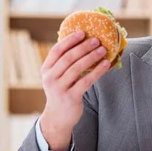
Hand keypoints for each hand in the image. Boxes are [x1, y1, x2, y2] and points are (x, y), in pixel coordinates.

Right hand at [39, 31, 109, 150]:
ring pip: (77, 68)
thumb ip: (63, 63)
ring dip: (91, 57)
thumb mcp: (56, 77)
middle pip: (68, 58)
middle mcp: (50, 78)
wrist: (58, 118)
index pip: (56, 51)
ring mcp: (59, 88)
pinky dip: (97, 71)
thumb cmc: (61, 92)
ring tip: (103, 50)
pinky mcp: (71, 97)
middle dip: (83, 47)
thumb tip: (82, 43)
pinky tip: (106, 64)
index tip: (82, 33)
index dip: (69, 40)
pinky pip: (86, 81)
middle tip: (96, 40)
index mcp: (46, 70)